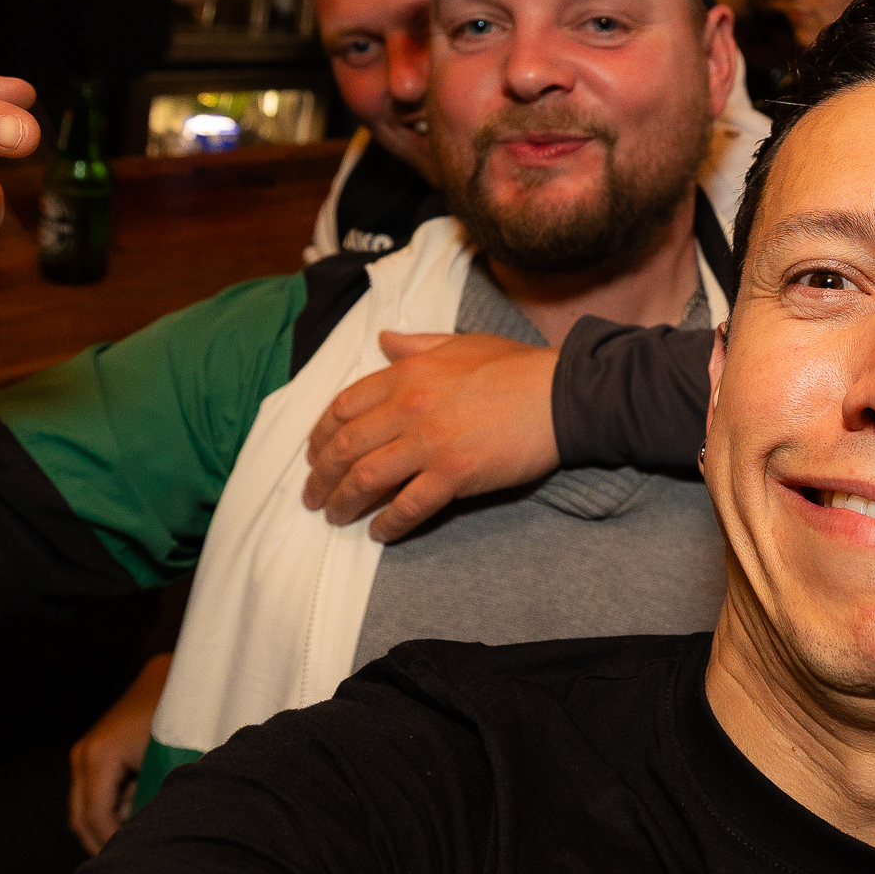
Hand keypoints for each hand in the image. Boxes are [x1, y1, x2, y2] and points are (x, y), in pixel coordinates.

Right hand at [69, 650, 170, 853]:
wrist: (176, 676)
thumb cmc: (176, 717)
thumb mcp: (167, 762)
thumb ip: (152, 799)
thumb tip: (153, 835)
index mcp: (98, 758)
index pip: (95, 818)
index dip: (113, 845)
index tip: (136, 861)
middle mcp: (84, 755)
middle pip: (81, 819)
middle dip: (104, 844)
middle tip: (132, 862)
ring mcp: (85, 752)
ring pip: (85, 808)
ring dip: (107, 827)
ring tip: (138, 840)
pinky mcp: (94, 752)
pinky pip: (95, 792)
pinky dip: (111, 809)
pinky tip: (136, 815)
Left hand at [302, 330, 558, 542]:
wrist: (561, 394)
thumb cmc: (514, 367)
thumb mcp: (458, 343)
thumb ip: (415, 346)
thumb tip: (384, 341)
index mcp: (407, 374)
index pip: (343, 407)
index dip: (320, 435)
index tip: (314, 454)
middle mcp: (410, 408)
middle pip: (345, 447)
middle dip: (321, 476)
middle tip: (313, 496)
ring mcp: (430, 443)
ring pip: (367, 479)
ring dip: (344, 503)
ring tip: (335, 517)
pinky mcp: (455, 475)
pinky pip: (409, 506)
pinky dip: (388, 524)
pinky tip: (380, 533)